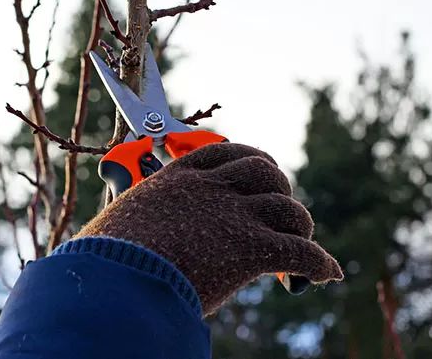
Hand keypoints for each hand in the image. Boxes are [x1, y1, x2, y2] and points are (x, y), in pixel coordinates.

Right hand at [76, 143, 342, 314]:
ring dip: (301, 227)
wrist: (115, 278)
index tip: (262, 173)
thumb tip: (119, 239)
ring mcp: (235, 216)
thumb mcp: (119, 222)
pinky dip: (319, 263)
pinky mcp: (252, 250)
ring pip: (289, 209)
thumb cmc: (106, 257)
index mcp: (180, 178)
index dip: (252, 161)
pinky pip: (302, 252)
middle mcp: (212, 189)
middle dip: (279, 190)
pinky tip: (325, 274)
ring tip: (303, 247)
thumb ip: (138, 218)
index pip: (227, 153)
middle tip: (280, 213)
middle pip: (265, 172)